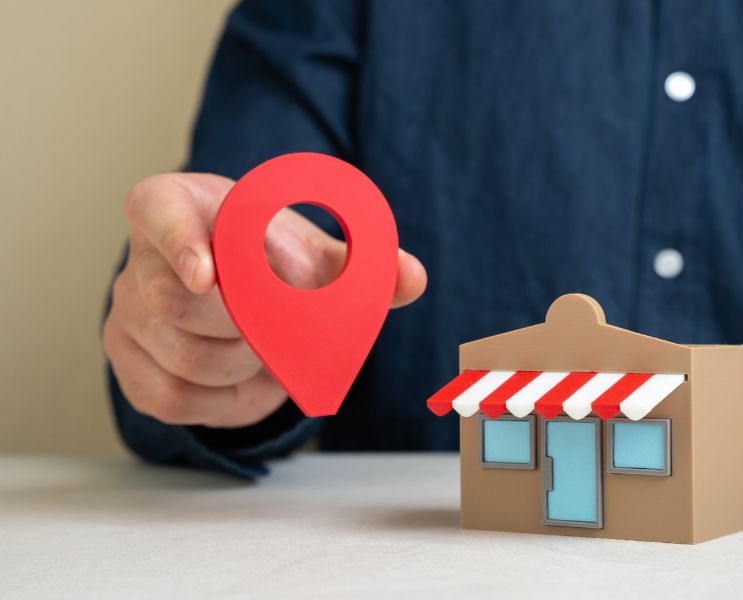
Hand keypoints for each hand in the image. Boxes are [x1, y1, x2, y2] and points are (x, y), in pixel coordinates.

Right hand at [103, 173, 426, 427]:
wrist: (237, 293)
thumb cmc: (271, 258)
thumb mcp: (314, 252)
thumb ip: (363, 263)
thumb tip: (413, 278)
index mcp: (176, 207)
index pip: (156, 212)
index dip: (178, 242)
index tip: (208, 273)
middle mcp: (138, 260)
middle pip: (180, 304)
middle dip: (247, 325)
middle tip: (285, 324)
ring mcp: (125, 316)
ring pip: (183, 358)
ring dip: (245, 363)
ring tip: (271, 348)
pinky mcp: (131, 367)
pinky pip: (174, 398)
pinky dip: (226, 399)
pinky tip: (251, 377)